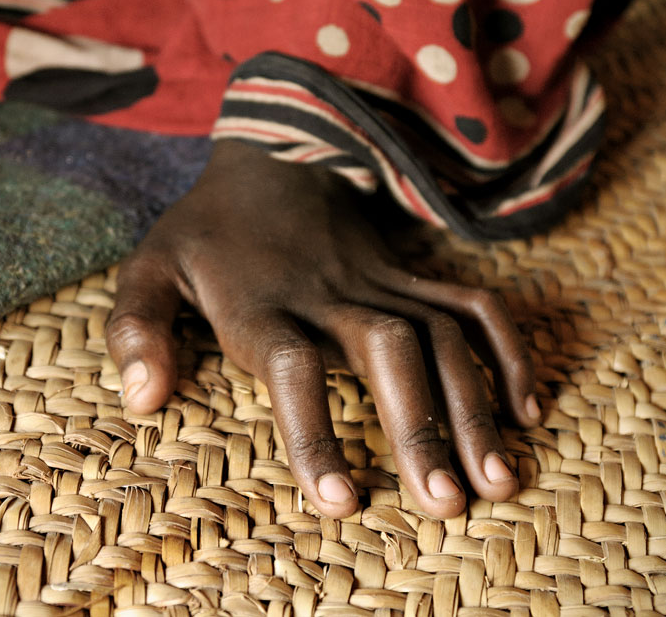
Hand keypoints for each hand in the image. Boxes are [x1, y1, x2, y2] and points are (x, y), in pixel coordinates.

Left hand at [106, 139, 540, 517]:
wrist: (270, 157)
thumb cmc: (205, 233)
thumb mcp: (148, 269)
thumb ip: (137, 328)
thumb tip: (142, 402)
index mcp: (261, 304)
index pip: (291, 368)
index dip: (315, 431)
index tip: (343, 501)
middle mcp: (328, 295)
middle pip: (386, 352)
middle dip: (421, 427)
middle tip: (448, 506)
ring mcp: (379, 281)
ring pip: (440, 335)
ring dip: (474, 405)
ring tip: (500, 481)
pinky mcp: (410, 274)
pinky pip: (471, 304)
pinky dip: (505, 349)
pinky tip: (528, 407)